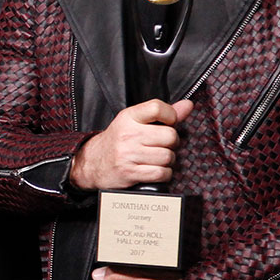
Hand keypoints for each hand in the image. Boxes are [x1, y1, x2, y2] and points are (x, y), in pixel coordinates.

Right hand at [70, 99, 194, 190]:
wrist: (91, 163)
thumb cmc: (118, 141)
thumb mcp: (135, 122)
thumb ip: (162, 114)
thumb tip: (188, 105)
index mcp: (128, 117)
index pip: (157, 108)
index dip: (171, 116)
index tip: (168, 123)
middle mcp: (128, 134)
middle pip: (170, 136)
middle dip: (171, 143)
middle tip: (161, 145)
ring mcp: (128, 154)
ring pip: (168, 156)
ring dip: (167, 161)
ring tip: (156, 159)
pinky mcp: (130, 173)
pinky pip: (161, 173)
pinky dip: (163, 174)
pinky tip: (154, 170)